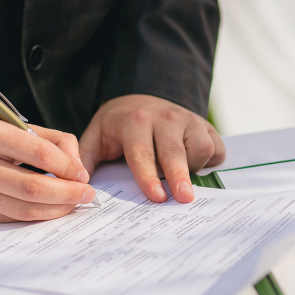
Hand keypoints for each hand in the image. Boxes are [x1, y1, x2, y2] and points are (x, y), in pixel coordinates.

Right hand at [0, 109, 95, 222]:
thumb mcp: (9, 123)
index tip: (82, 174)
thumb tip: (77, 166)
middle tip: (86, 193)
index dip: (67, 167)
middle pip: (33, 187)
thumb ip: (48, 139)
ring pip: (25, 208)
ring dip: (57, 208)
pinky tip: (52, 209)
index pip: (39, 153)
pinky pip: (13, 216)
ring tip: (74, 202)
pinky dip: (38, 214)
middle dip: (68, 193)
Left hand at [79, 94, 225, 202]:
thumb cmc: (119, 124)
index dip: (149, 177)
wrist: (143, 95)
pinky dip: (210, 161)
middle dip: (180, 176)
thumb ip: (84, 158)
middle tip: (184, 198)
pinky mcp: (206, 126)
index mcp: (135, 122)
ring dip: (193, 168)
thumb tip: (78, 183)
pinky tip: (195, 166)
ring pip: (200, 149)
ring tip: (179, 177)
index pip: (142, 153)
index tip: (156, 197)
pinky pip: (216, 148)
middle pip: (175, 152)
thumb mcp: (96, 135)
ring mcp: (188, 120)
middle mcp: (165, 118)